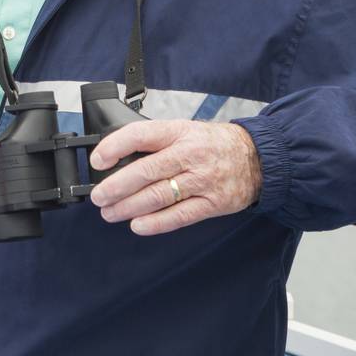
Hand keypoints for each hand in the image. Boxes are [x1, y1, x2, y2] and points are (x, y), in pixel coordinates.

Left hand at [88, 120, 262, 235]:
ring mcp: (202, 180)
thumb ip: (156, 143)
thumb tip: (116, 159)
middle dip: (115, 186)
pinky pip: (179, 216)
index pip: (141, 135)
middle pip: (145, 171)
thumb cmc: (213, 144)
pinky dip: (156, 223)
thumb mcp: (185, 130)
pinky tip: (138, 225)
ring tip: (110, 212)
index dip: (114, 147)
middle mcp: (190, 155)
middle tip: (98, 197)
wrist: (258, 158)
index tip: (97, 160)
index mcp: (178, 132)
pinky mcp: (213, 203)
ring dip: (129, 207)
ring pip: (158, 196)